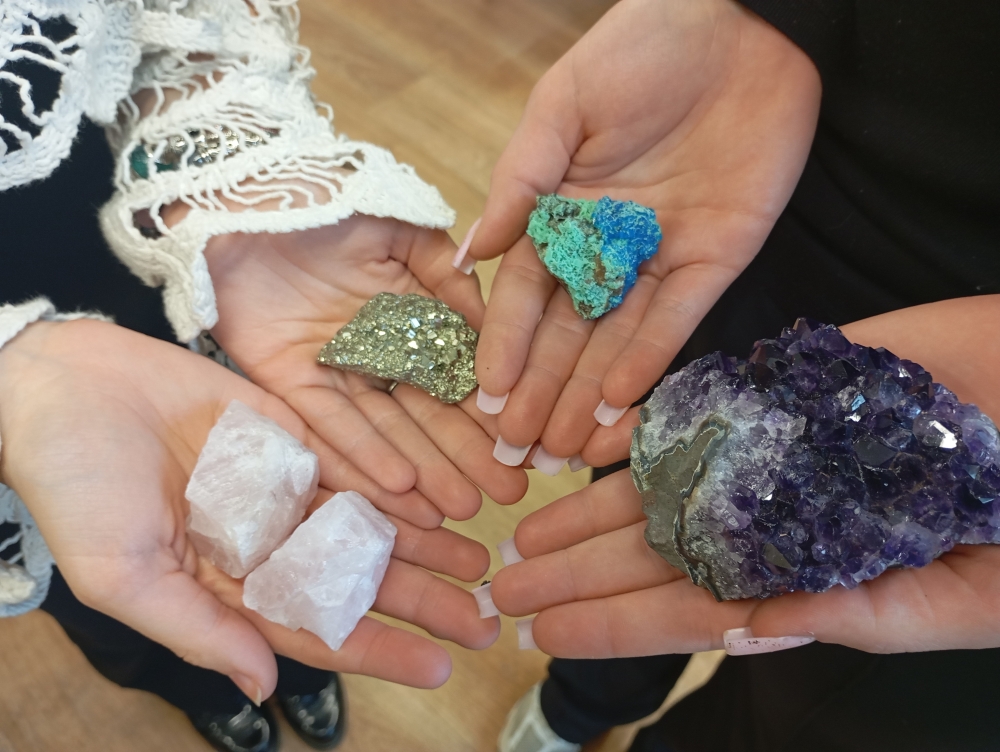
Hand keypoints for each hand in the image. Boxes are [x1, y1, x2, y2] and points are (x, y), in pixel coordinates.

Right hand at [0, 320, 497, 698]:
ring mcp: (281, 485)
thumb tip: (263, 689)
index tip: (441, 665)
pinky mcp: (288, 432)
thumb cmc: (75, 488)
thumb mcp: (125, 576)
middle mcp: (266, 539)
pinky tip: (440, 500)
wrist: (64, 389)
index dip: (380, 649)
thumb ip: (198, 631)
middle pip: (357, 577)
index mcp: (230, 584)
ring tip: (480, 562)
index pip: (319, 626)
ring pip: (366, 521)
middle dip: (423, 600)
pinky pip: (351, 460)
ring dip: (423, 544)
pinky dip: (394, 482)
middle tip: (486, 618)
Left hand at [202, 216, 528, 520]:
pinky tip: (400, 487)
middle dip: (466, 455)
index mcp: (407, 313)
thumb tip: (491, 327)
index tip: (522, 443)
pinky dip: (362, 454)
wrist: (244, 193)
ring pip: (385, 427)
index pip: (454, 370)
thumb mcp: (402, 228)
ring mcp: (332, 368)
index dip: (487, 408)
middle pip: (426, 412)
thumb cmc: (327, 197)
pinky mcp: (286, 379)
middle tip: (506, 491)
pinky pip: (328, 423)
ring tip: (462, 507)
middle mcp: (374, 349)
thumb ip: (447, 274)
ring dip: (423, 469)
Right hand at [469, 0, 820, 461]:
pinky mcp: (716, 258)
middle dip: (542, 388)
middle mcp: (607, 245)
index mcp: (561, 212)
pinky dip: (649, 360)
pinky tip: (618, 403)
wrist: (739, 22)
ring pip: (617, 338)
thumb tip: (470, 250)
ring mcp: (660, 256)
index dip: (504, 344)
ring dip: (588, 392)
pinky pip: (678, 319)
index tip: (485, 396)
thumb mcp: (561, 108)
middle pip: (567, 330)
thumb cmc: (638, 47)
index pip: (523, 292)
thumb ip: (519, 182)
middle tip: (518, 446)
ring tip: (562, 446)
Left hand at [490, 297, 999, 655]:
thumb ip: (856, 612)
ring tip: (522, 529)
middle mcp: (770, 516)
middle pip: (653, 551)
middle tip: (502, 585)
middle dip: (577, 573)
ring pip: (660, 487)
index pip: (688, 608)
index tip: (543, 632)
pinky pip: (695, 413)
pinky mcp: (779, 391)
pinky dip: (640, 431)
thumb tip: (744, 634)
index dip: (614, 623)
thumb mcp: (960, 594)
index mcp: (803, 571)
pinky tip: (584, 447)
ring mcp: (769, 454)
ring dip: (588, 511)